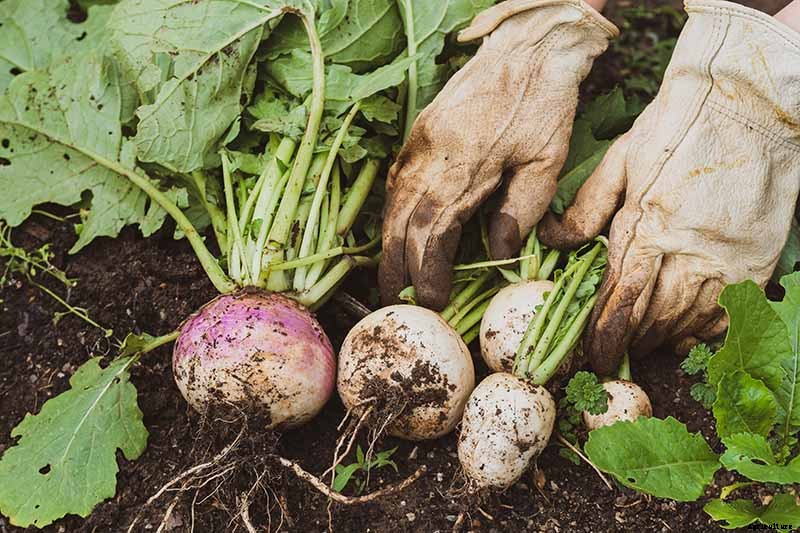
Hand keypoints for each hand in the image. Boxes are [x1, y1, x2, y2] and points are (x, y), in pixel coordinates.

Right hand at [379, 0, 616, 308]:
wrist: (528, 47)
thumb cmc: (544, 105)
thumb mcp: (545, 161)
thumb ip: (521, 209)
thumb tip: (499, 253)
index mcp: (466, 166)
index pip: (435, 231)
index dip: (428, 270)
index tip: (432, 299)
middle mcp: (432, 155)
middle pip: (403, 222)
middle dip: (396, 265)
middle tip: (395, 299)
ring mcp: (421, 141)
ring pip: (394, 202)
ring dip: (389, 242)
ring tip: (390, 274)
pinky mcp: (420, 131)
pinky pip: (397, 179)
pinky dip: (392, 209)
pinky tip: (394, 228)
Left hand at [540, 0, 799, 374]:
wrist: (747, 103)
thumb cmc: (677, 126)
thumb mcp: (621, 161)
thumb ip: (586, 209)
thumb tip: (551, 241)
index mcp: (649, 229)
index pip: (621, 299)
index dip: (604, 335)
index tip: (592, 357)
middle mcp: (689, 254)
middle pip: (654, 318)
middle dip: (630, 341)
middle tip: (613, 352)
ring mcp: (727, 260)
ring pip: (690, 320)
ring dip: (663, 338)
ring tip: (644, 343)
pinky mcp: (756, 260)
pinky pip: (730, 312)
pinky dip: (706, 330)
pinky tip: (689, 332)